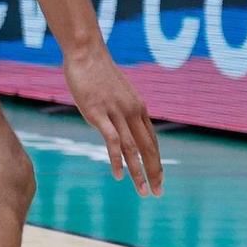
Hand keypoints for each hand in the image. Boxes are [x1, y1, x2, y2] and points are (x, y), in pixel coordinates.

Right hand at [64, 52, 163, 195]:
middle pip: (148, 147)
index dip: (156, 160)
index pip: (152, 140)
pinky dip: (117, 160)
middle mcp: (133, 112)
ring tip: (143, 192)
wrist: (86, 54)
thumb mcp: (117, 92)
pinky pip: (112, 142)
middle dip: (155, 172)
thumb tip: (122, 121)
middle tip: (158, 192)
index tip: (159, 178)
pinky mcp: (99, 115)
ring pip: (133, 149)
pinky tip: (119, 176)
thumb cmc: (98, 72)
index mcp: (139, 108)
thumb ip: (122, 108)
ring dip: (139, 172)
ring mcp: (117, 113)